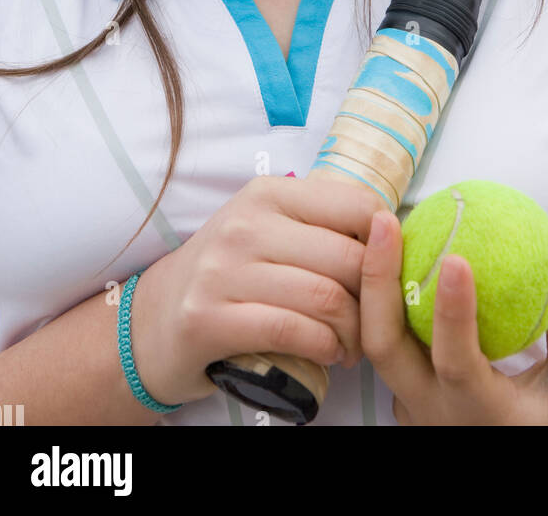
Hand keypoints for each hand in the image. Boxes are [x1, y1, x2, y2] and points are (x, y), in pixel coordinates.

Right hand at [128, 175, 378, 405]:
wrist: (154, 319)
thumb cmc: (230, 273)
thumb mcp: (269, 228)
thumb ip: (321, 224)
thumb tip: (393, 234)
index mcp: (269, 193)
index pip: (357, 205)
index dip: (385, 244)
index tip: (387, 272)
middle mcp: (245, 224)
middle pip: (347, 257)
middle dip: (375, 297)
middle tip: (377, 320)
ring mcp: (222, 270)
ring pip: (325, 297)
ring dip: (354, 331)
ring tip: (355, 343)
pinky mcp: (209, 318)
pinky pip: (292, 330)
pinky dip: (324, 347)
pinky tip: (329, 354)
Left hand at [360, 210, 547, 425]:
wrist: (524, 465)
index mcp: (478, 413)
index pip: (457, 362)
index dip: (453, 312)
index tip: (457, 258)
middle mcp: (432, 412)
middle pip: (385, 346)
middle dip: (377, 280)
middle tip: (386, 221)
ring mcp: (410, 407)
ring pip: (375, 341)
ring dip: (373, 282)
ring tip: (383, 226)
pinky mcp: (403, 398)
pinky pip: (386, 342)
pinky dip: (384, 299)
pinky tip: (394, 254)